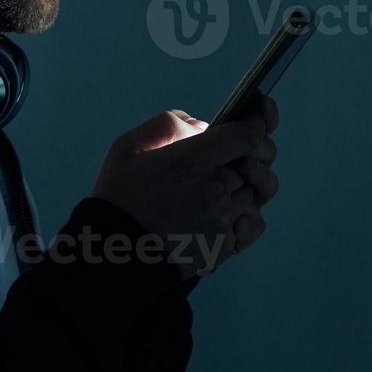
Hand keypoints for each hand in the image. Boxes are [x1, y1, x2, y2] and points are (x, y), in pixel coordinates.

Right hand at [90, 94, 279, 280]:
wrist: (113, 254)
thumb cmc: (118, 199)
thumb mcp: (127, 148)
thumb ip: (166, 125)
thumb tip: (201, 126)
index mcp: (193, 161)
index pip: (247, 135)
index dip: (257, 122)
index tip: (255, 117)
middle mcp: (214, 190)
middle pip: (257, 162)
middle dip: (252, 153)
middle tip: (237, 153)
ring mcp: (222, 220)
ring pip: (256, 193)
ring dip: (245, 185)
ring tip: (222, 185)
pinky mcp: (224, 246)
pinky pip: (254, 223)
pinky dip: (248, 214)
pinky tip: (229, 211)